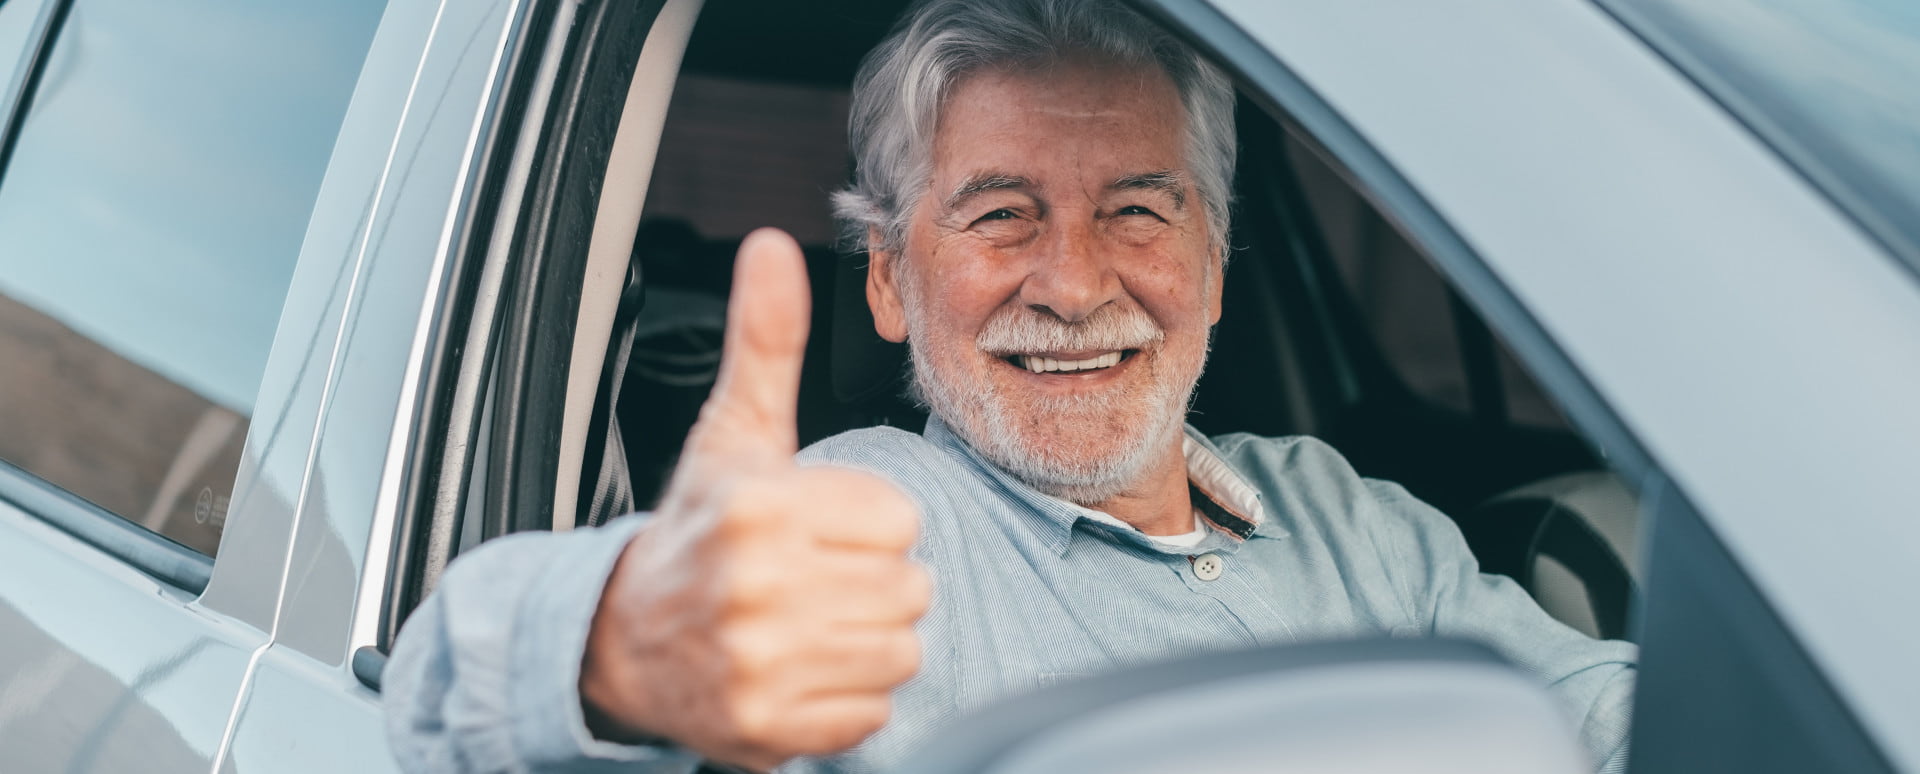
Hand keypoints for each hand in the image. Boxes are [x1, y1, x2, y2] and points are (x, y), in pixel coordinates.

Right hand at [580, 228, 930, 770]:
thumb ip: (766, 342)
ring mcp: (760, 667)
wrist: (621, 639)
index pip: (899, 520)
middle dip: (871, 581)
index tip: (817, 527)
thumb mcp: (733, 432)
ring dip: (866, 639)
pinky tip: (799, 668)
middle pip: (909, 588)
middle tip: (812, 576)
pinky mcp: (768, 729)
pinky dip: (846, 698)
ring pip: (900, 651)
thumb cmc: (697, 528)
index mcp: (758, 509)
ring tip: (809, 620)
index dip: (866, 523)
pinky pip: (872, 712)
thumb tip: (772, 247)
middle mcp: (755, 590)